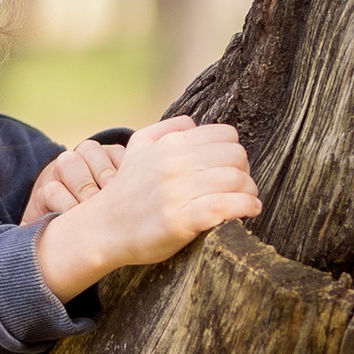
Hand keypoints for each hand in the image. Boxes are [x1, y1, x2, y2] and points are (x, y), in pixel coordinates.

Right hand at [31, 114, 263, 302]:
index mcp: (170, 144)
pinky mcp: (181, 219)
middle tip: (240, 188)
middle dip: (244, 172)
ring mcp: (177, 191)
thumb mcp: (138, 149)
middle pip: (236, 157)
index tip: (232, 169)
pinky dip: (246, 206)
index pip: (226, 136)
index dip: (234, 153)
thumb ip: (166, 130)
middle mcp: (174, 163)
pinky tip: (249, 211)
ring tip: (247, 201)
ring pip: (236, 180)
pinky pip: (226, 205)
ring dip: (249, 192)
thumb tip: (194, 124)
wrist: (103, 229)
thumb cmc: (127, 192)